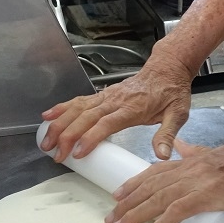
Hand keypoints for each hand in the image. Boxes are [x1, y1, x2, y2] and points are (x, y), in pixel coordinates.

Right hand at [40, 50, 193, 160]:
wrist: (167, 68)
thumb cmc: (172, 91)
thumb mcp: (178, 114)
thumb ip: (167, 134)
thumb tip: (162, 154)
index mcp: (131, 108)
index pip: (106, 124)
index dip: (90, 138)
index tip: (76, 153)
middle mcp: (115, 100)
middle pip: (85, 117)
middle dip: (66, 135)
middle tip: (55, 153)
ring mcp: (106, 96)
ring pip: (77, 109)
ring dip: (59, 123)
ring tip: (45, 140)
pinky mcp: (103, 94)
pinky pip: (79, 101)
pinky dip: (62, 108)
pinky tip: (48, 116)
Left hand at [105, 139, 223, 222]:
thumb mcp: (218, 153)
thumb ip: (199, 152)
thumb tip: (182, 146)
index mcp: (192, 160)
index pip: (155, 171)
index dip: (134, 184)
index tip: (118, 195)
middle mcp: (190, 169)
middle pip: (151, 186)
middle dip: (127, 204)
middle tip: (110, 219)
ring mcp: (197, 182)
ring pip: (158, 199)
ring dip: (135, 216)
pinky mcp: (207, 196)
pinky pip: (177, 213)